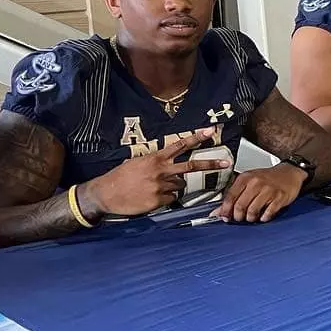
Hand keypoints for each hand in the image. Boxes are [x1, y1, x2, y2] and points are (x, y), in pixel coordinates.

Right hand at [81, 132, 227, 217]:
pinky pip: (170, 199)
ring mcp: (161, 186)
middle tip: (226, 162)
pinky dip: (163, 198)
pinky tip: (148, 197)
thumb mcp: (137, 163)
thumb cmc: (119, 177)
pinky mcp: (159, 200)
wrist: (104, 194)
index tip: (209, 131)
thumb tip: (168, 165)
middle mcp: (161, 171)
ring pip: (179, 186)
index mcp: (155, 158)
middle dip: (210, 164)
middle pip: (191, 166)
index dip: (196, 138)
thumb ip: (156, 162)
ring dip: (172, 187)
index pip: (179, 145)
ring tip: (152, 188)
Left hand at [212, 163, 306, 222]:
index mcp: (246, 178)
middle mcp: (256, 183)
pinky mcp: (280, 197)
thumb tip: (218, 211)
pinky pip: (268, 213)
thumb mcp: (249, 182)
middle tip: (240, 218)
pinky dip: (264, 218)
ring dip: (251, 218)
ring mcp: (269, 190)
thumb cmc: (267, 178)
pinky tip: (264, 216)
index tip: (225, 217)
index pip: (230, 197)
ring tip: (252, 217)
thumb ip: (233, 196)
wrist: (289, 173)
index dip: (225, 210)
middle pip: (240, 206)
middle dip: (238, 216)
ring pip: (252, 211)